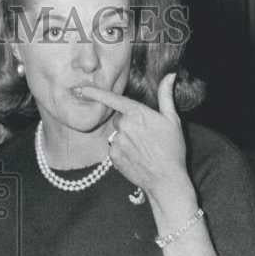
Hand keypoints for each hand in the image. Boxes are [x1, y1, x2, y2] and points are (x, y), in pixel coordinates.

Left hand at [81, 75, 193, 211]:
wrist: (165, 179)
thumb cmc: (172, 149)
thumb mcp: (172, 119)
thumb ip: (166, 96)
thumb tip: (170, 76)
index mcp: (137, 113)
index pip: (112, 99)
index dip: (96, 93)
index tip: (82, 89)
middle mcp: (123, 126)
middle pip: (119, 119)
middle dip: (129, 123)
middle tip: (146, 135)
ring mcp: (116, 142)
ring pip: (116, 134)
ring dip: (126, 138)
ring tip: (142, 148)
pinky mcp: (113, 156)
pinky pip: (114, 148)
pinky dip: (122, 151)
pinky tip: (136, 157)